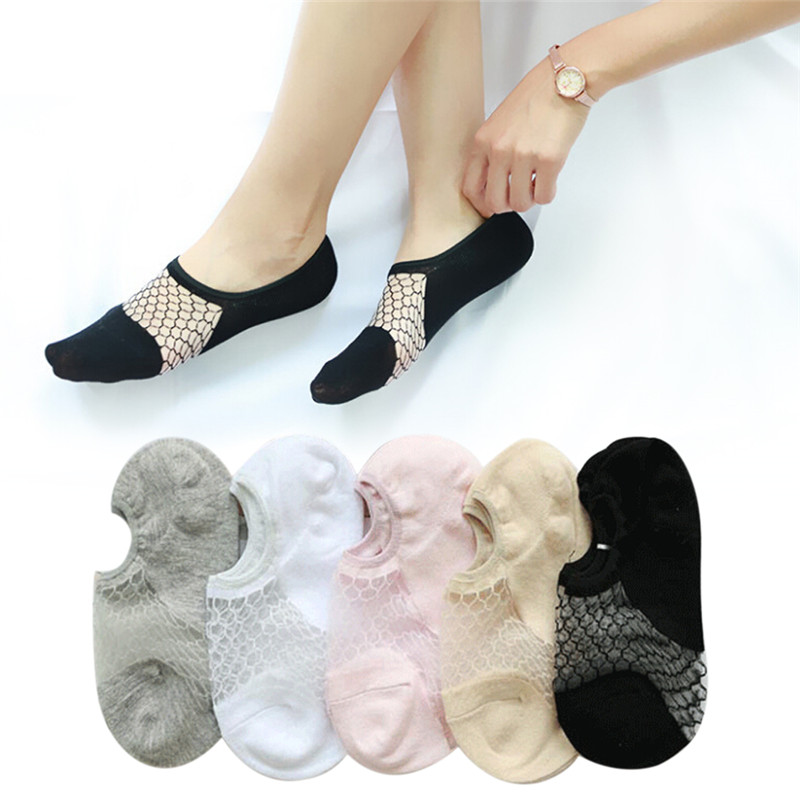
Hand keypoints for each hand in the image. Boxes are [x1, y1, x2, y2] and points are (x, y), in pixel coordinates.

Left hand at [462, 58, 590, 214]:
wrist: (566, 79)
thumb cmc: (537, 97)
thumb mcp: (499, 122)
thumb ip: (492, 151)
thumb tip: (495, 182)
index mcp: (484, 141)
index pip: (471, 187)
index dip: (482, 202)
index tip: (492, 203)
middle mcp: (500, 150)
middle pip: (494, 202)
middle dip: (507, 205)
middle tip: (518, 196)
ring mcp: (523, 156)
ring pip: (520, 203)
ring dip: (530, 200)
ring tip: (536, 185)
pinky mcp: (549, 160)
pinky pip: (544, 196)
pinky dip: (548, 193)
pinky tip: (549, 180)